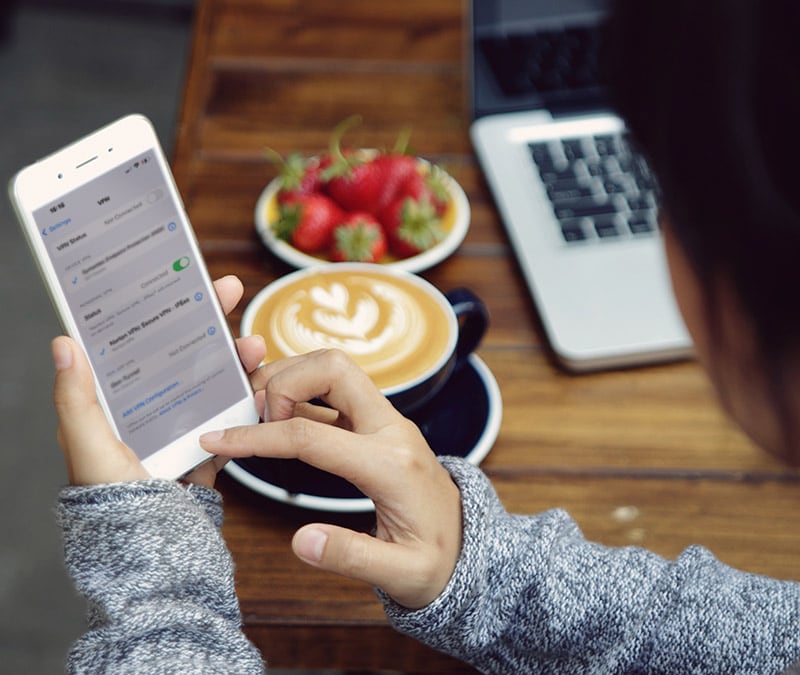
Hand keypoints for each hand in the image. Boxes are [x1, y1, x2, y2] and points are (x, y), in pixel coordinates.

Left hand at [52, 275, 265, 486]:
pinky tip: (261, 389)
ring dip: (237, 361)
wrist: (155, 550)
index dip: (163, 310)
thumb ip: (76, 399)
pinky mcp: (209, 449)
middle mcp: (152, 410)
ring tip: (254, 348)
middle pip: (185, 355)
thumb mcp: (87, 446)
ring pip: (216, 382)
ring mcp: (184, 429)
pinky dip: (250, 404)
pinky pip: (234, 419)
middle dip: (209, 322)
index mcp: (120, 403)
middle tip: (229, 294)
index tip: (182, 282)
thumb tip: (63, 344)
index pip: (142, 343)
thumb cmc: (113, 500)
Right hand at [199, 349, 462, 608]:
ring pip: (334, 369)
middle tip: (252, 420)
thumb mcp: (401, 575)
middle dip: (282, 381)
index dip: (258, 437)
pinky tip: (277, 420)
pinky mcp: (379, 424)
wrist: (469, 546)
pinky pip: (336, 392)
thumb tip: (302, 542)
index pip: (311, 436)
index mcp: (391, 464)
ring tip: (258, 418)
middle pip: (332, 368)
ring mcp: (387, 421)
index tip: (218, 441)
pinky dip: (301, 394)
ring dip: (291, 379)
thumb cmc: (438, 562)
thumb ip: (352, 557)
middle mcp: (391, 429)